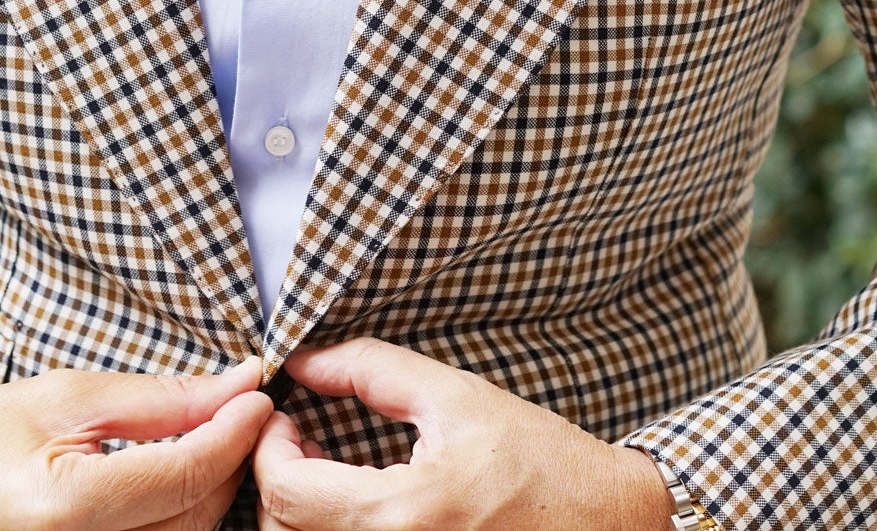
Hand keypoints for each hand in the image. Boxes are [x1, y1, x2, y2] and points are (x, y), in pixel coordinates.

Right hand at [0, 354, 272, 530]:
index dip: (235, 430)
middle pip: (197, 515)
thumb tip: (241, 385)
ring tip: (204, 441)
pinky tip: (175, 484)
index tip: (260, 393)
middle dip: (227, 459)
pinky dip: (178, 519)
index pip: (186, 474)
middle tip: (237, 409)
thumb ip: (160, 401)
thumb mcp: (65, 399)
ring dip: (207, 491)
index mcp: (63, 511)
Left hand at [252, 337, 672, 529]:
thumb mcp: (456, 396)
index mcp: (403, 514)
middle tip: (301, 440)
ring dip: (299, 513)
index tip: (286, 417)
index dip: (270, 447)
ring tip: (326, 471)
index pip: (287, 491)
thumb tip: (302, 361)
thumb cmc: (539, 460)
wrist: (607, 524)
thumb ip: (371, 370)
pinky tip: (352, 505)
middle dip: (279, 480)